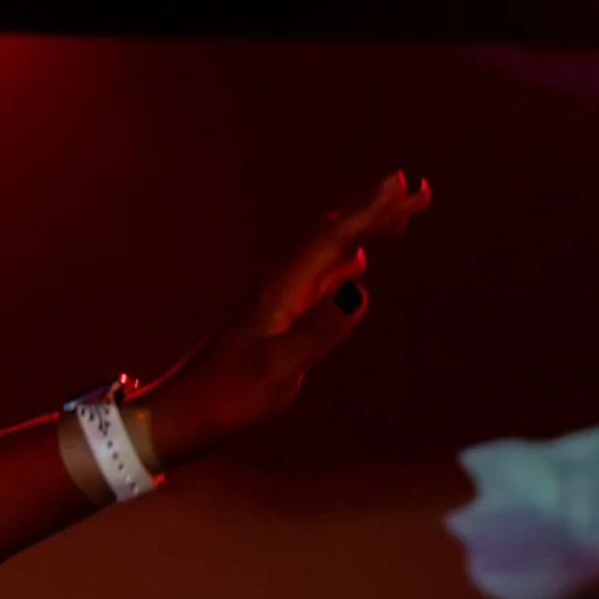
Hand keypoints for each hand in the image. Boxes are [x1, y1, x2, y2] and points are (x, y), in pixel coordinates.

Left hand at [133, 171, 430, 467]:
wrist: (180, 415)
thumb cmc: (225, 397)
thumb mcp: (277, 369)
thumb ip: (318, 330)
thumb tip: (361, 288)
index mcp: (280, 291)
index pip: (331, 239)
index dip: (370, 210)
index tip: (404, 183)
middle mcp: (278, 287)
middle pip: (331, 235)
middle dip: (374, 210)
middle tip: (418, 190)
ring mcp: (276, 302)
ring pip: (327, 253)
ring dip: (363, 231)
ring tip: (398, 215)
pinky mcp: (274, 320)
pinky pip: (317, 278)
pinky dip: (343, 263)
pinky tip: (357, 263)